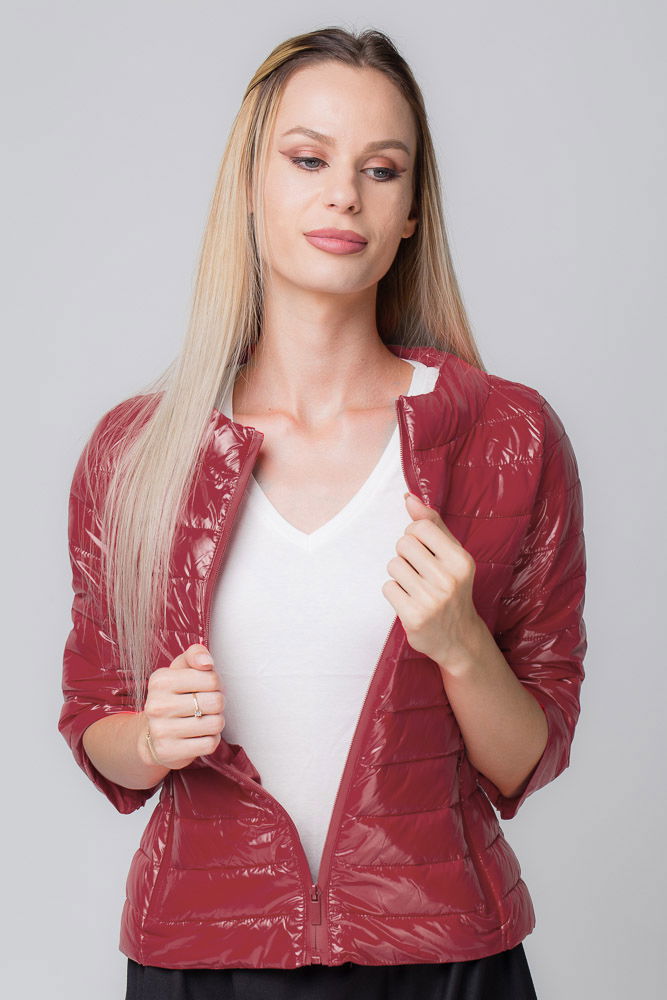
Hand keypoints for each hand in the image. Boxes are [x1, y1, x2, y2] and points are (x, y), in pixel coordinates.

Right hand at [138, 644, 226, 769]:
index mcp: (160, 680)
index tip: (205, 688)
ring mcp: (161, 731)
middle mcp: (156, 705)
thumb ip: (195, 655)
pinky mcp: (169, 752)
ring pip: (215, 724)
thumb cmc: (174, 696)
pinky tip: (199, 735)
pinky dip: (211, 739)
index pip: (211, 678)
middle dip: (217, 703)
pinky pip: (210, 744)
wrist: (153, 736)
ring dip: (216, 722)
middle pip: (216, 702)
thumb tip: (207, 662)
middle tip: (206, 705)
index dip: (216, 683)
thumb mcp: (180, 670)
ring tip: (203, 720)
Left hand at [381, 492, 483, 671]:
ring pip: (393, 566)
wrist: (459, 637)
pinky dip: (395, 592)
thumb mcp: (451, 554)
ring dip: (400, 575)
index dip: (415, 536)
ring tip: (416, 587)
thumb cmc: (453, 587)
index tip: (426, 551)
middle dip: (406, 555)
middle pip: (403, 544)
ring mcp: (431, 600)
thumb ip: (432, 524)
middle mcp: (448, 579)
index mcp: (461, 560)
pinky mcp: (414, 617)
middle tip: (420, 572)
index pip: (419, 527)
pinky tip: (410, 601)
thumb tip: (409, 497)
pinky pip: (388, 587)